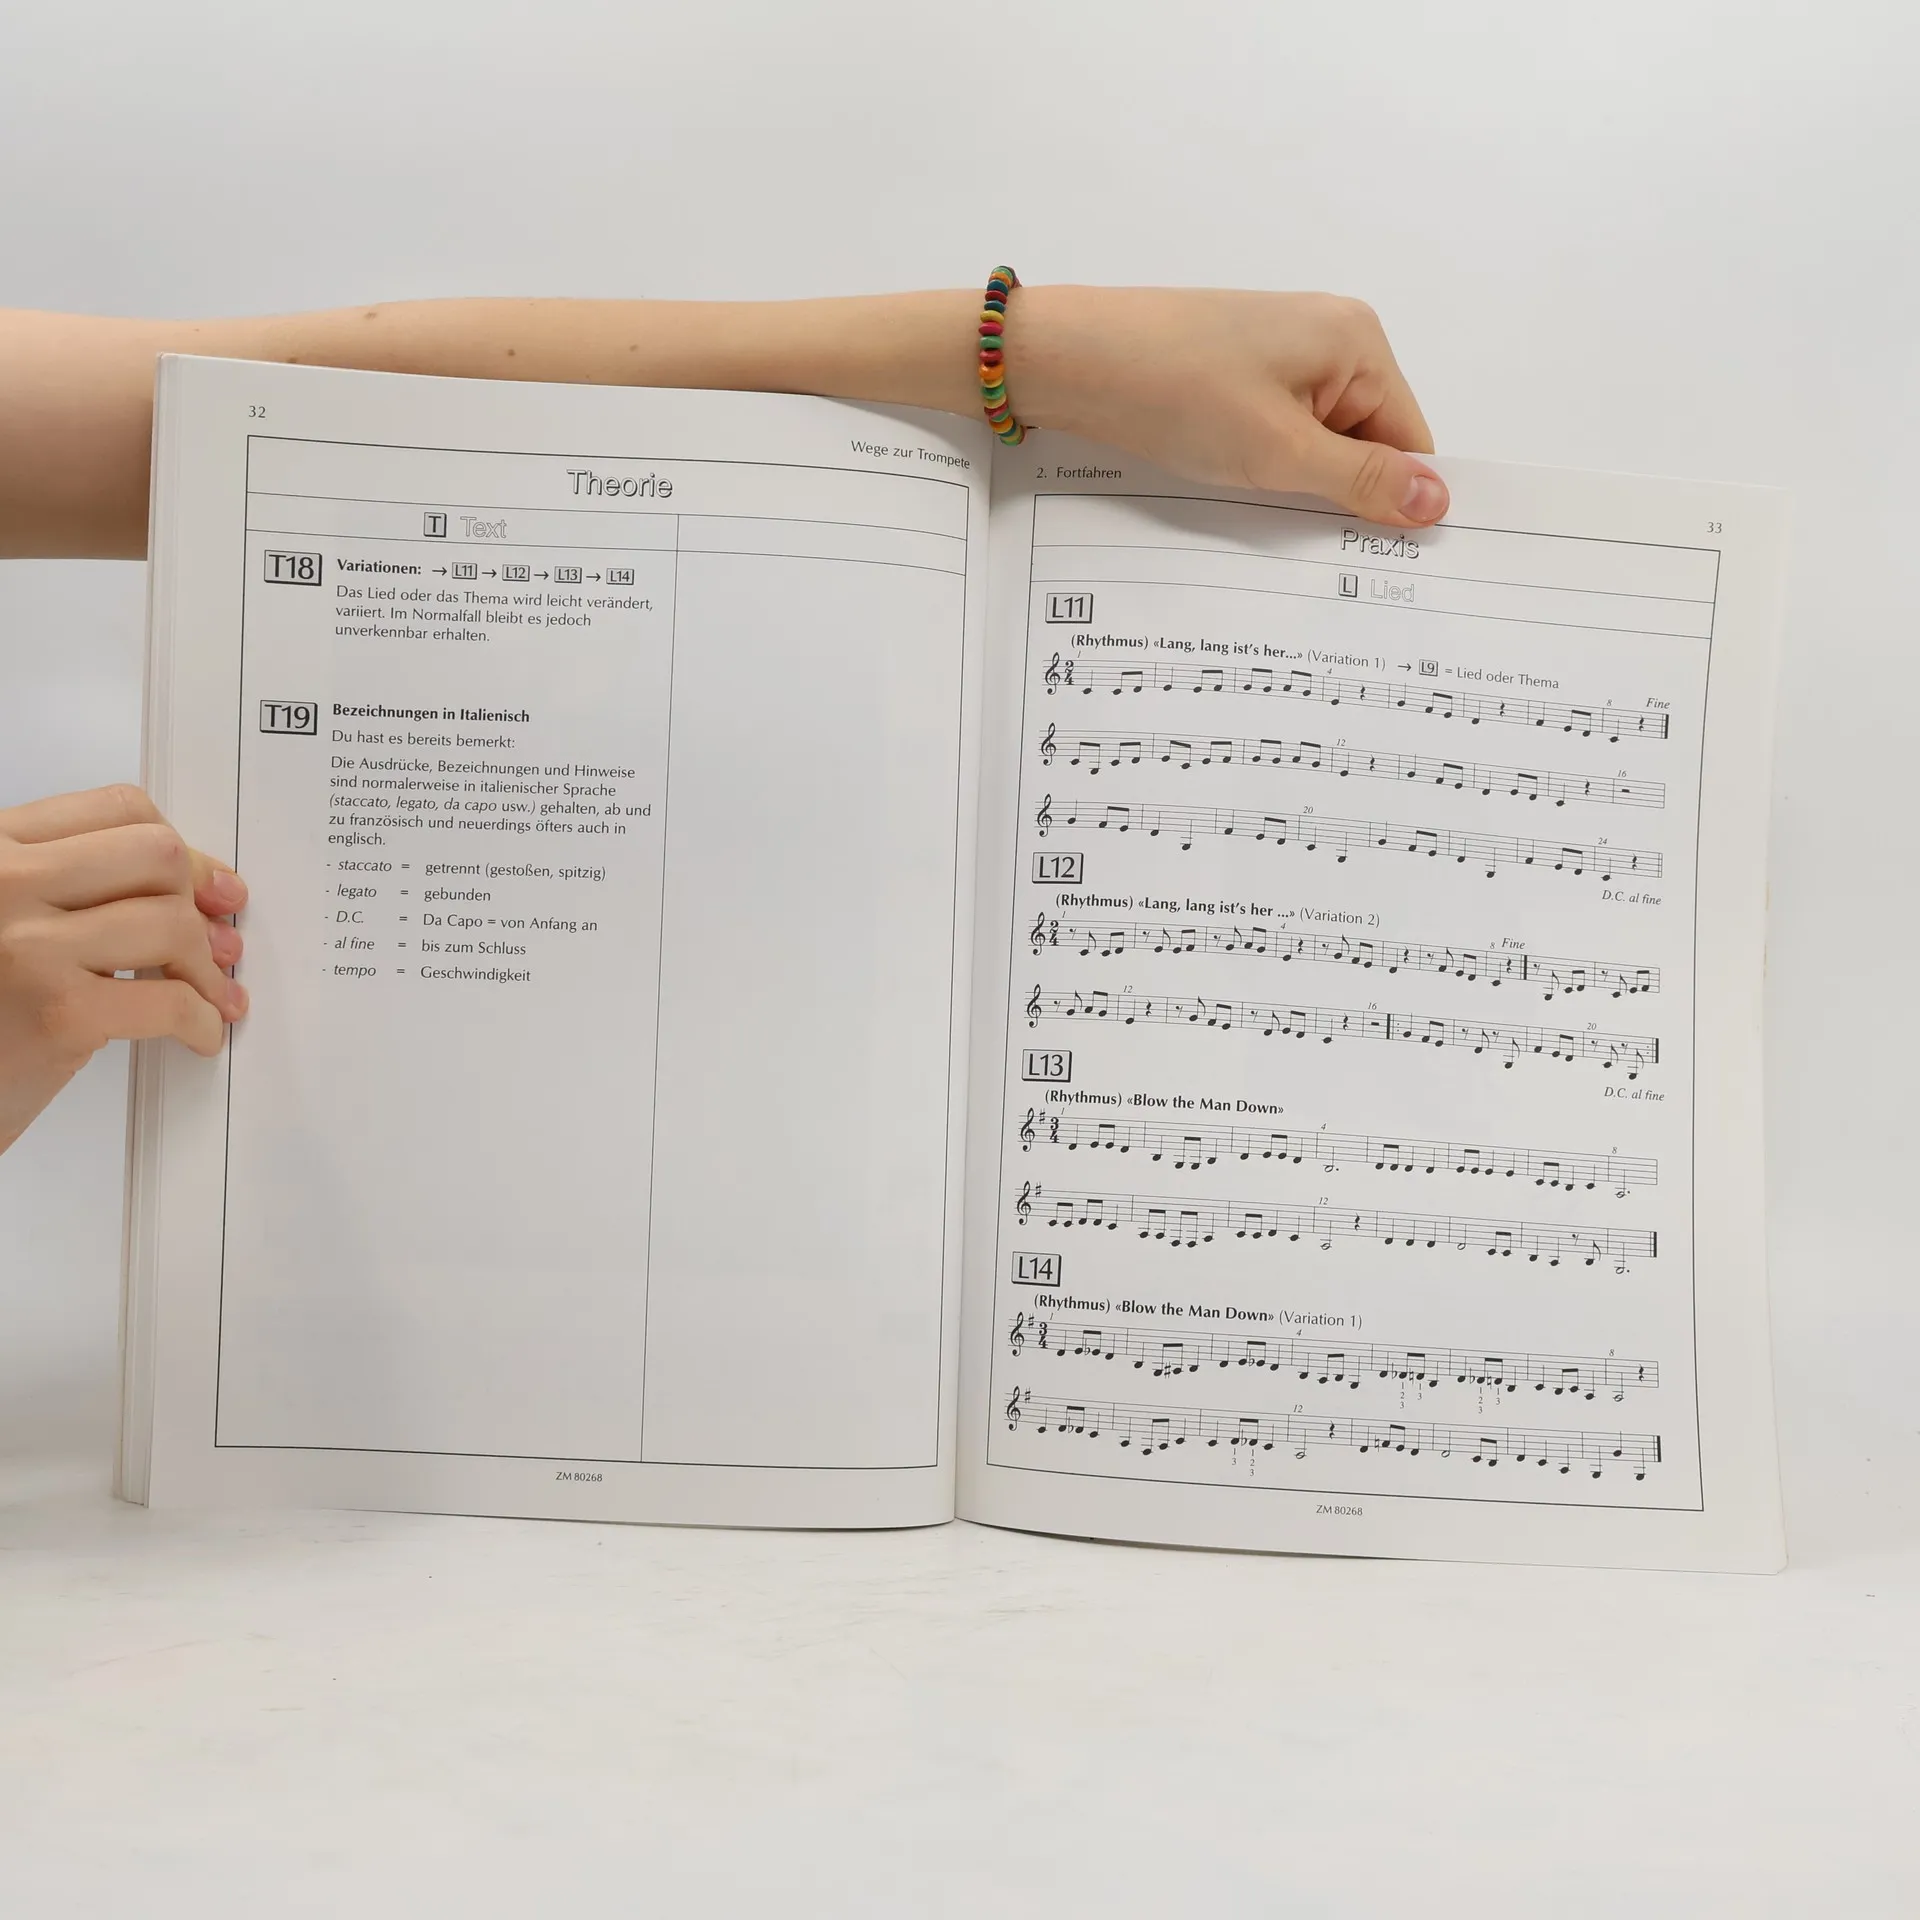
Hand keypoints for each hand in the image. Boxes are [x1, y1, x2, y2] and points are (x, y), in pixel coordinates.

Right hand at [0, 784, 246, 1154]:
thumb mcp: (6, 916)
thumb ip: (82, 885)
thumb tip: (212, 885)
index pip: (118, 811)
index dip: (179, 851)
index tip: (206, 887)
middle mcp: (1, 882)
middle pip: (156, 856)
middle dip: (198, 903)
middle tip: (217, 944)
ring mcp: (27, 946)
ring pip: (172, 923)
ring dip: (208, 968)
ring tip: (212, 996)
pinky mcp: (57, 1013)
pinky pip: (170, 1000)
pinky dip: (202, 1020)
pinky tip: (199, 1033)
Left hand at [1008, 286, 1448, 526]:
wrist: (1071, 360)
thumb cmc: (1175, 392)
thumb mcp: (1278, 451)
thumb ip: (1360, 481)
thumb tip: (1439, 503)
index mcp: (1357, 341)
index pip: (1410, 440)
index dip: (1394, 500)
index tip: (1376, 562)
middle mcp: (1330, 337)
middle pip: (1367, 442)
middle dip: (1340, 494)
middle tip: (1310, 547)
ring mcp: (1281, 353)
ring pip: (1318, 444)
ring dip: (1297, 485)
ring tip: (1261, 505)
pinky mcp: (1240, 372)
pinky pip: (1279, 433)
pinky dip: (1266, 467)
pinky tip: (1235, 486)